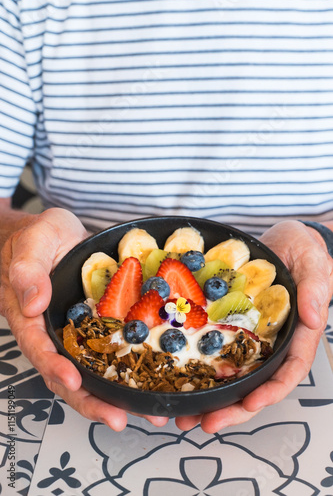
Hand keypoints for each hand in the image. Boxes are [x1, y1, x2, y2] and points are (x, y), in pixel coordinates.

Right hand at [0, 208, 167, 430]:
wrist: (54, 234)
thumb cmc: (37, 236)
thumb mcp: (33, 242)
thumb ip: (28, 270)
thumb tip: (33, 303)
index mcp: (31, 317)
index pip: (39, 349)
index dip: (55, 368)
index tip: (74, 381)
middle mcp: (53, 333)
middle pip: (66, 375)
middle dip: (91, 400)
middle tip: (118, 418)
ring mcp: (77, 332)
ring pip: (92, 371)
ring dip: (115, 394)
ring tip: (148, 412)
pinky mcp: (98, 325)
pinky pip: (111, 352)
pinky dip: (129, 369)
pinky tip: (154, 381)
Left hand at [176, 220, 332, 432]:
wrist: (281, 240)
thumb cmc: (302, 250)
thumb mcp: (313, 261)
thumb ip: (316, 286)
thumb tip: (313, 317)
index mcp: (296, 334)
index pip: (288, 370)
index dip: (271, 390)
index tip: (251, 402)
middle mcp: (271, 342)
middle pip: (256, 383)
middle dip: (233, 408)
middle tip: (204, 422)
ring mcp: (249, 336)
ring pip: (232, 375)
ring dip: (210, 398)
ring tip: (184, 415)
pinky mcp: (229, 325)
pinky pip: (213, 350)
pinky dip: (198, 368)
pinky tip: (178, 378)